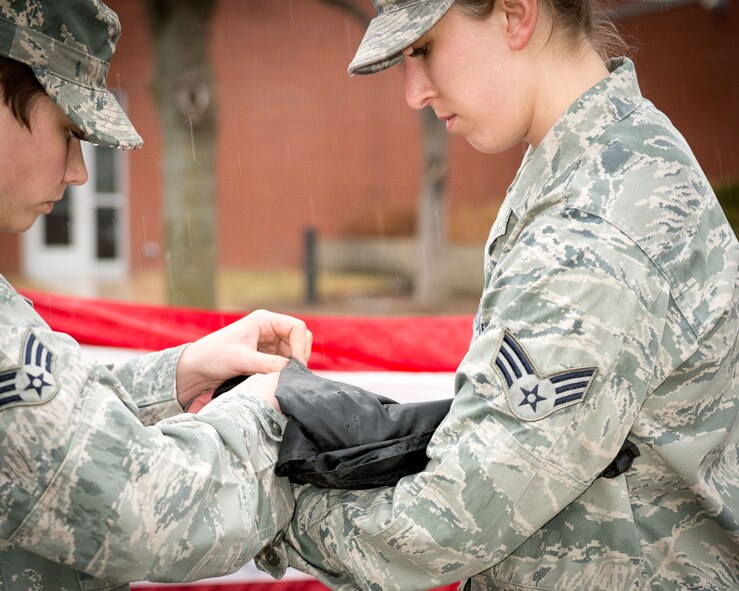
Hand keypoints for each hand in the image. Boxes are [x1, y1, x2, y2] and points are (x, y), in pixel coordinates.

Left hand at [175, 309, 310, 408]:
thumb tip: (290, 371)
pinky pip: (286, 365)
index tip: (296, 365)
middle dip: (300, 356)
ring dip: (294, 367)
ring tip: (286, 381)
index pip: (297, 328)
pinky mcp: (267, 359)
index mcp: (264, 321)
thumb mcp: (240, 359)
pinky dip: (287, 373)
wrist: (195, 370)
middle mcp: (270, 330)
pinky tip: (281, 382)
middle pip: (300, 339)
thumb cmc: (212, 356)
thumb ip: (267, 364)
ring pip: (295, 354)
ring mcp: (270, 345)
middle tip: (294, 375)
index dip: (301, 345)